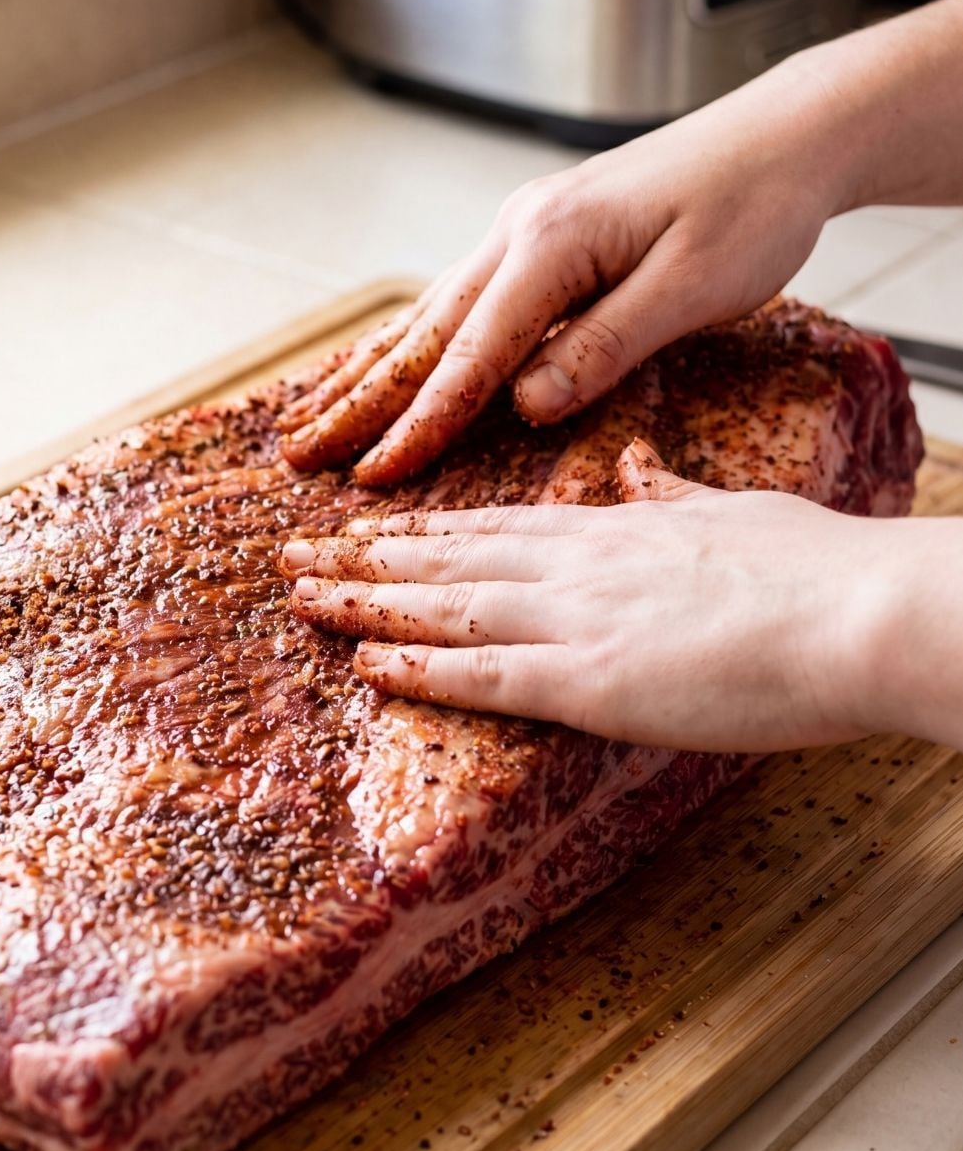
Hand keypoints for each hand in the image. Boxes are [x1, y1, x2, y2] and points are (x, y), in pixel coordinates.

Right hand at [278, 57, 847, 486]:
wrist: (784, 136)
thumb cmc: (752, 207)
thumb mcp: (692, 286)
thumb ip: (604, 345)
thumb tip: (524, 405)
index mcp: (552, 243)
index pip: (471, 354)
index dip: (421, 422)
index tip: (373, 477)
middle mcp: (520, 231)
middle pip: (423, 331)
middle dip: (356, 398)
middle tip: (296, 451)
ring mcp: (524, 230)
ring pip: (427, 312)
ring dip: (367, 370)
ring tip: (310, 414)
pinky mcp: (542, 239)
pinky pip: (458, 300)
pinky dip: (411, 340)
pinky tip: (386, 362)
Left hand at [279, 442, 910, 753]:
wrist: (856, 610)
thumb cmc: (815, 568)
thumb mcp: (733, 510)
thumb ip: (672, 495)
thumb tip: (639, 469)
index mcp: (612, 529)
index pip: (494, 527)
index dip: (424, 530)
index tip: (371, 527)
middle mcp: (577, 566)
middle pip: (447, 558)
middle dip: (366, 556)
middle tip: (295, 553)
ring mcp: (576, 620)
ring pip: (444, 607)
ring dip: (365, 602)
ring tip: (301, 596)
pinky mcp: (590, 681)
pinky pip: (484, 675)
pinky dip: (420, 668)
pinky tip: (367, 663)